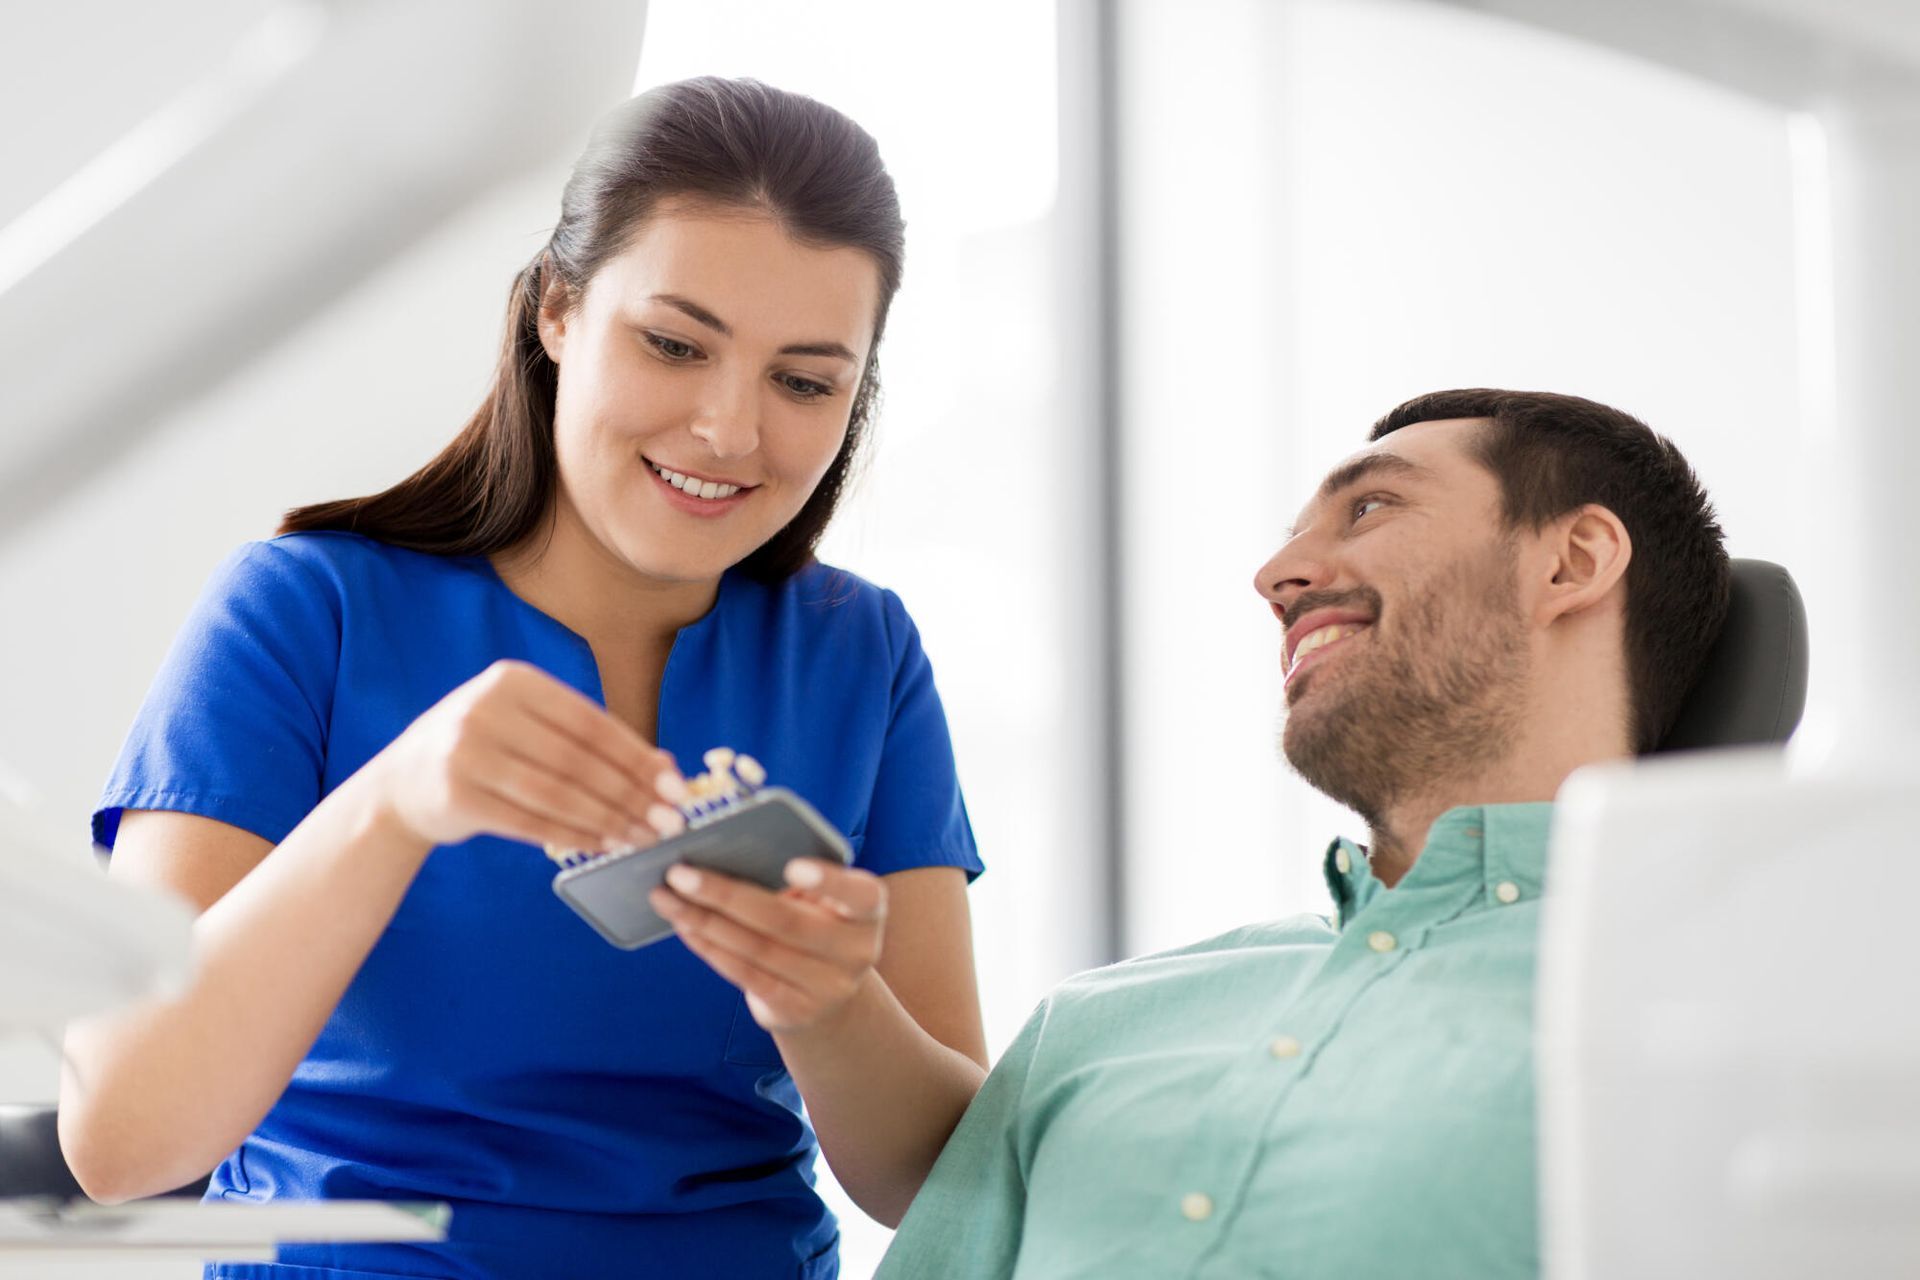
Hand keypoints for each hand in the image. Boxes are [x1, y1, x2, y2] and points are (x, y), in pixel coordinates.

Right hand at [370, 659, 686, 851]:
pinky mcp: (456, 796)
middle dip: (631, 794)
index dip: (637, 756)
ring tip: (643, 838)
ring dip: (608, 820)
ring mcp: (466, 752)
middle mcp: (485, 709)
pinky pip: (530, 822)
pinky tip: (603, 846)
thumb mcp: (531, 728)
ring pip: (556, 793)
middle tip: (669, 822)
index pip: (591, 721)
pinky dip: (573, 836)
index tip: (676, 786)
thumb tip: (666, 768)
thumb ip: (591, 741)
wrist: (402, 784)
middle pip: (577, 759)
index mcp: (513, 680)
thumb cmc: (486, 751)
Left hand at [650, 859, 887, 1033]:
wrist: (830, 994)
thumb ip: (794, 880)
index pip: (858, 893)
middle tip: (680, 873)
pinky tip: (684, 926)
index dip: (827, 881)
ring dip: (704, 921)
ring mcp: (827, 987)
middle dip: (726, 895)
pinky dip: (709, 948)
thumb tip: (723, 856)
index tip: (790, 866)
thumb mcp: (824, 900)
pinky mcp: (795, 1010)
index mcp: (869, 910)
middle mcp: (857, 951)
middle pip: (785, 921)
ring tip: (666, 898)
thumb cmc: (818, 924)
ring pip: (756, 949)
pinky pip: (745, 975)